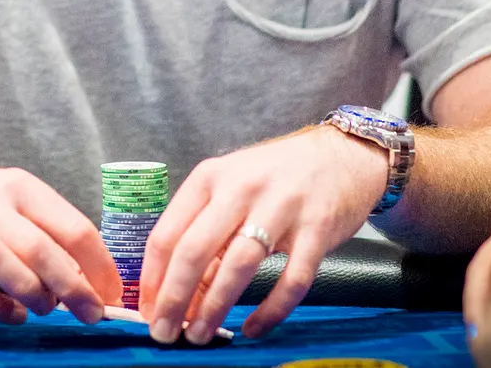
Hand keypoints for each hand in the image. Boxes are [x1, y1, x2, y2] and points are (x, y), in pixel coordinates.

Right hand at [0, 162, 120, 325]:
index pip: (71, 226)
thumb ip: (45, 230)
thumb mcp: (8, 200)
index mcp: (17, 186)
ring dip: (35, 295)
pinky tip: (13, 315)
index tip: (112, 293)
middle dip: (74, 288)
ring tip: (47, 310)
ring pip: (4, 264)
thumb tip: (90, 276)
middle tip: (92, 313)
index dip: (99, 265)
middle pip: (41, 248)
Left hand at [139, 125, 384, 344]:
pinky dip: (270, 311)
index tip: (147, 311)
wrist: (344, 155)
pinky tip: (254, 328)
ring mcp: (282, 206)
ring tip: (201, 335)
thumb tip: (179, 295)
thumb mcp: (233, 190)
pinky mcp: (317, 229)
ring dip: (214, 307)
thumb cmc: (279, 176)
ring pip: (238, 266)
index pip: (168, 233)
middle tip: (164, 332)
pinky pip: (290, 280)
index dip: (152, 279)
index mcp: (211, 177)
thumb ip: (208, 236)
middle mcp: (241, 187)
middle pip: (194, 250)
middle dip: (174, 299)